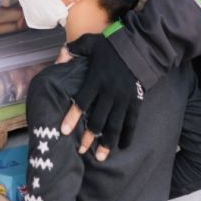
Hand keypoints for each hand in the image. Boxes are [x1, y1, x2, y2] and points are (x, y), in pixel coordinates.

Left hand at [60, 33, 141, 161]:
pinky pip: (132, 122)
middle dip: (88, 137)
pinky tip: (122, 146)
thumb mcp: (91, 42)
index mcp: (96, 79)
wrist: (141, 47)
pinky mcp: (136, 101)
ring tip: (100, 157)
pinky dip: (127, 136)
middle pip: (97, 119)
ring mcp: (124, 98)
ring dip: (107, 142)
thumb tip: (60, 56)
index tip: (64, 131)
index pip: (82, 101)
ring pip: (114, 125)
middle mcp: (109, 92)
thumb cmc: (112, 45)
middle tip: (81, 150)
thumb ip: (74, 49)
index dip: (72, 117)